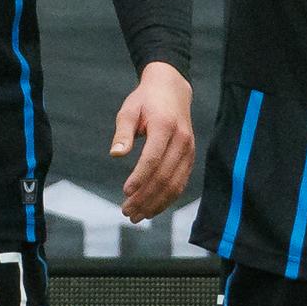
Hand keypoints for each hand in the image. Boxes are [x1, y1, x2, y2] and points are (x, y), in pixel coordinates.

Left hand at [110, 62, 194, 221]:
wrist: (172, 90)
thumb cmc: (145, 100)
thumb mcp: (129, 110)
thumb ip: (123, 133)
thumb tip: (115, 155)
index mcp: (165, 126)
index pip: (153, 158)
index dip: (140, 178)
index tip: (125, 192)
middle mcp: (181, 140)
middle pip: (164, 176)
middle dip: (145, 198)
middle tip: (126, 212)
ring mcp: (189, 150)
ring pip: (174, 184)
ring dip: (156, 203)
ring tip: (136, 216)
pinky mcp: (190, 158)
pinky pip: (180, 183)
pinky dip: (167, 199)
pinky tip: (152, 208)